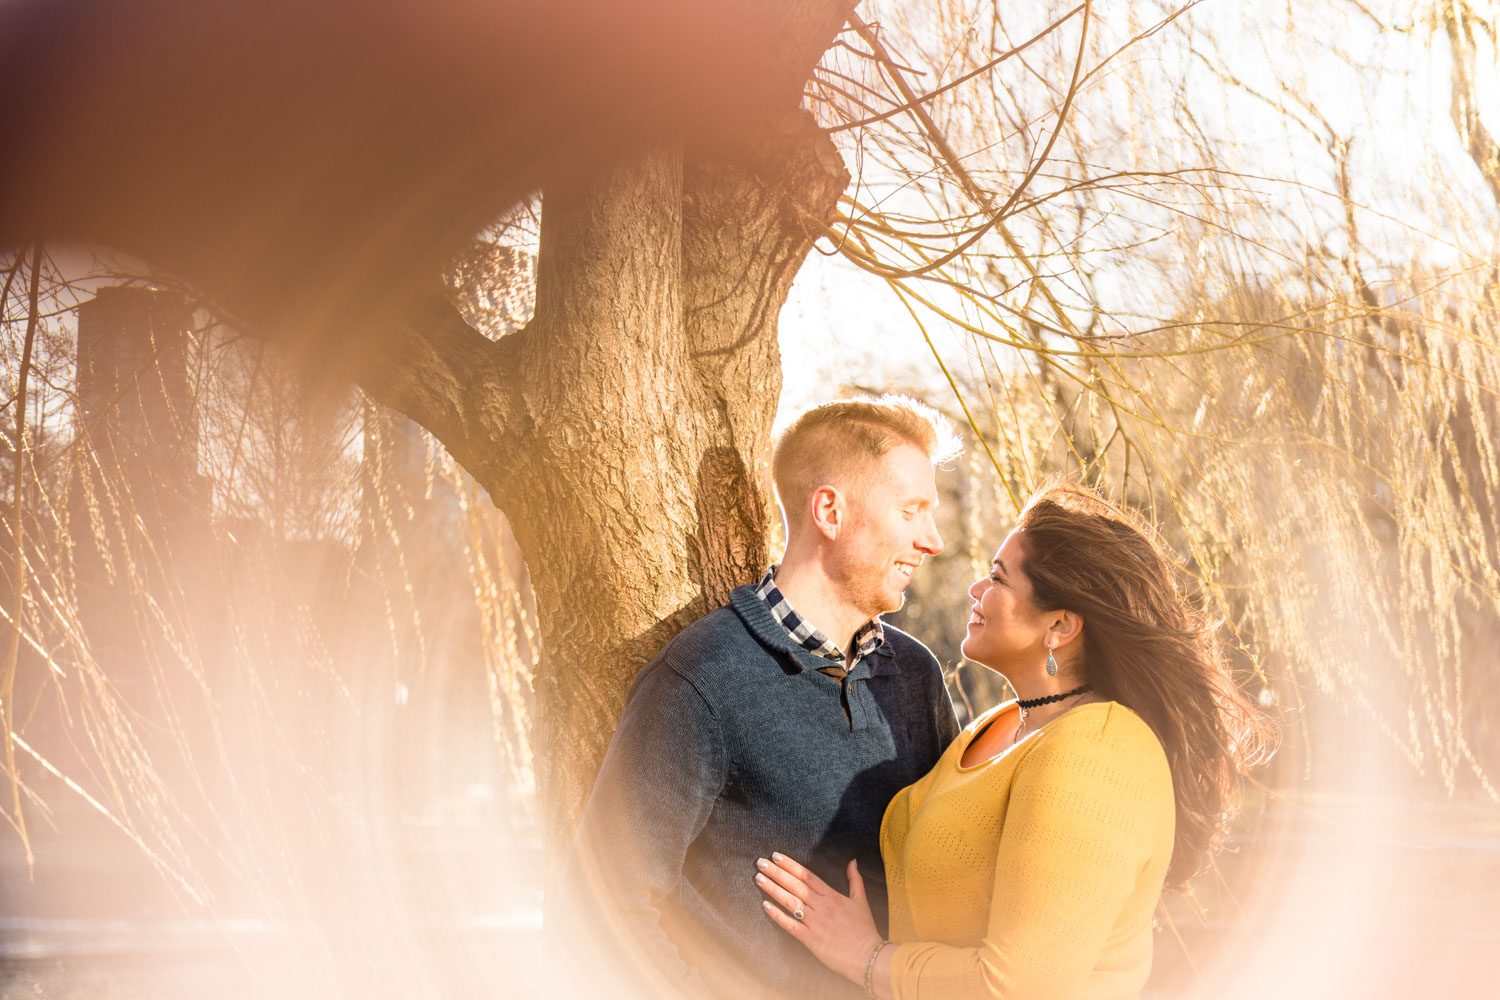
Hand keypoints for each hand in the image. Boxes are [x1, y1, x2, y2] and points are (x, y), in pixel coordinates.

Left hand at [755, 853, 883, 984]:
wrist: (868, 956)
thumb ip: (855, 880)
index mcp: (832, 896)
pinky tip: (765, 906)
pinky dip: (777, 915)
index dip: (790, 865)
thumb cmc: (864, 929)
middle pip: (795, 885)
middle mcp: (822, 906)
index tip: (776, 856)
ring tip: (759, 879)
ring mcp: (815, 922)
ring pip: (790, 902)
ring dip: (773, 889)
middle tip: (760, 863)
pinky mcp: (811, 939)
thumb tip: (853, 862)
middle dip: (776, 873)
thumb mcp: (861, 901)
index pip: (807, 876)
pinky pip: (791, 925)